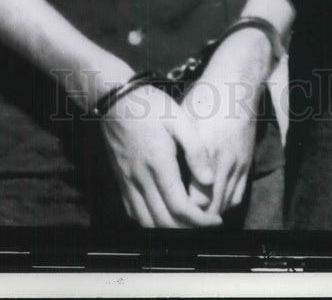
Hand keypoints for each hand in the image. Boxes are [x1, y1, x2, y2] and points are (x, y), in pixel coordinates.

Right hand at [99, 83, 222, 227]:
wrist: (115, 100)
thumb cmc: (151, 106)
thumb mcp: (180, 119)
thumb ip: (196, 150)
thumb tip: (209, 180)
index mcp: (159, 164)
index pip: (180, 207)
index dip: (200, 221)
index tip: (215, 221)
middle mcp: (141, 179)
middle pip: (164, 222)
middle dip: (189, 230)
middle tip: (207, 226)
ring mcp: (128, 182)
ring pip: (147, 222)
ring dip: (169, 231)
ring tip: (189, 226)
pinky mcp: (121, 181)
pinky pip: (134, 213)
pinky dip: (150, 223)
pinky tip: (164, 217)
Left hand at [181, 28, 269, 214]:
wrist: (237, 85)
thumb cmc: (205, 98)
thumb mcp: (183, 119)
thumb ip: (175, 148)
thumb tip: (160, 173)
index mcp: (206, 150)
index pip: (195, 199)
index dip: (181, 211)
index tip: (167, 213)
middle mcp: (225, 161)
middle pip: (211, 207)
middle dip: (194, 219)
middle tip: (176, 223)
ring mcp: (238, 164)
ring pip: (225, 205)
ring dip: (209, 215)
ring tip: (190, 218)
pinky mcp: (247, 163)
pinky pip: (237, 196)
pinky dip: (223, 205)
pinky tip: (210, 204)